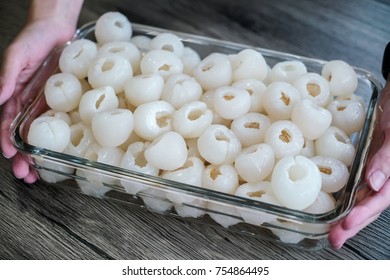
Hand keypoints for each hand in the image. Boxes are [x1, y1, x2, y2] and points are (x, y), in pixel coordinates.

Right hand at [0, 10, 78, 182]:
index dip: (6, 141)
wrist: (57, 30)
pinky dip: (60, 138)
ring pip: (41, 134)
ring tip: (41, 173)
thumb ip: (6, 76)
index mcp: (14, 95)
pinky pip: (61, 122)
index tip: (10, 156)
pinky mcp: (63, 101)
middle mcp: (29, 103)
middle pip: (23, 135)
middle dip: (23, 157)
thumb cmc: (33, 39)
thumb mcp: (16, 56)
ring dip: (40, 154)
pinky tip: (62, 152)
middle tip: (27, 175)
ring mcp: (46, 104)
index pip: (7, 124)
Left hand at [328, 77, 389, 248]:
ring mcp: (376, 169)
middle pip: (369, 205)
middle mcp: (386, 174)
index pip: (380, 199)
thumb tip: (375, 183)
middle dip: (352, 224)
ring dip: (347, 214)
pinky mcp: (366, 161)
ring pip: (362, 197)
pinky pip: (356, 183)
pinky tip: (334, 203)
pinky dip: (346, 195)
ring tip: (332, 230)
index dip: (363, 214)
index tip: (345, 225)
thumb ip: (388, 158)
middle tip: (334, 239)